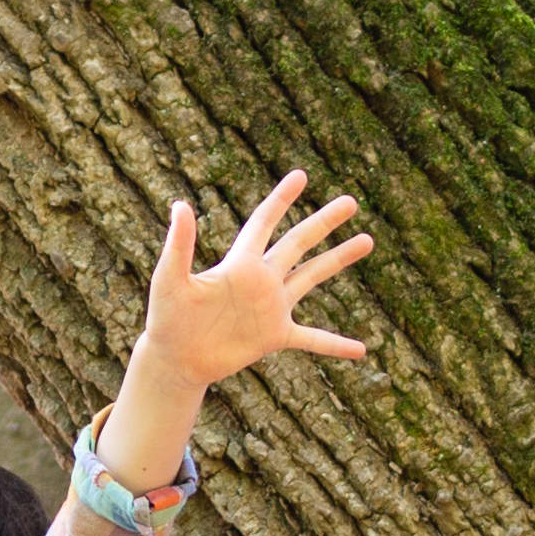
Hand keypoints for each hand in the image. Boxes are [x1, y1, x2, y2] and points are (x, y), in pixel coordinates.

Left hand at [138, 168, 376, 393]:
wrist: (174, 360)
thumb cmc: (167, 318)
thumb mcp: (171, 279)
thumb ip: (179, 244)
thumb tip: (180, 204)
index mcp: (239, 264)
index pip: (263, 223)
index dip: (281, 199)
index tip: (300, 176)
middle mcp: (261, 280)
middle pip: (298, 243)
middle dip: (324, 222)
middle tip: (351, 202)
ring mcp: (271, 308)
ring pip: (312, 278)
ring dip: (338, 260)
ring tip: (367, 240)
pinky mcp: (274, 337)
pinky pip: (312, 339)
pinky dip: (334, 344)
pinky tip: (360, 350)